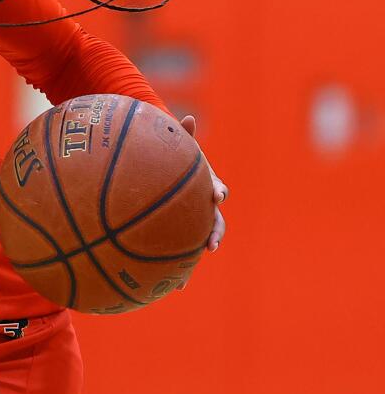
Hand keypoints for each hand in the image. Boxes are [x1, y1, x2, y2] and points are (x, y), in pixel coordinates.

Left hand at [180, 115, 227, 252]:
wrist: (177, 172)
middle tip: (212, 243)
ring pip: (205, 235)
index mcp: (209, 185)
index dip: (218, 192)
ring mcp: (199, 217)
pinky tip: (175, 276)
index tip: (216, 195)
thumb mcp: (182, 148)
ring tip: (201, 258)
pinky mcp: (187, 226)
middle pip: (217, 221)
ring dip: (205, 246)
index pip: (218, 190)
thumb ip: (185, 135)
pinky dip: (183, 258)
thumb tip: (188, 117)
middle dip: (216, 232)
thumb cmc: (180, 159)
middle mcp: (207, 205)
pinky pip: (186, 244)